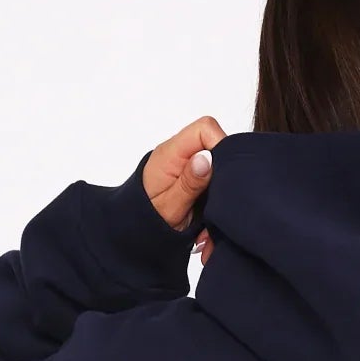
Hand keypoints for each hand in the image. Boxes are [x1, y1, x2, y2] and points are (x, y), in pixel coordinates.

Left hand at [142, 117, 225, 234]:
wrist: (133, 231)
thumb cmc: (146, 221)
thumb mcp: (171, 207)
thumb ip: (189, 182)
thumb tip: (206, 158)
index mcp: (170, 154)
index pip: (204, 129)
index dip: (221, 144)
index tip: (226, 173)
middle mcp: (178, 154)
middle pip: (214, 146)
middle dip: (223, 176)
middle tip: (218, 203)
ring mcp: (185, 165)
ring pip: (216, 168)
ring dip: (219, 195)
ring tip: (208, 220)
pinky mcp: (191, 177)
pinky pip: (211, 181)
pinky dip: (213, 201)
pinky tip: (205, 222)